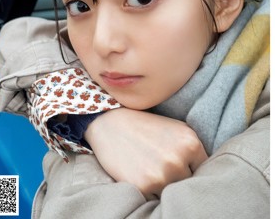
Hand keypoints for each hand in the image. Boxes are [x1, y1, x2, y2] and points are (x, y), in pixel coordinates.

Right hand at [84, 108, 207, 198]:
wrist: (111, 123)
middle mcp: (179, 158)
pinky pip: (156, 198)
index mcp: (190, 142)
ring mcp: (162, 174)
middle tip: (162, 165)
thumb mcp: (175, 129)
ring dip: (165, 186)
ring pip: (173, 192)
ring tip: (151, 168)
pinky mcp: (144, 185)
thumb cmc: (145, 127)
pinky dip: (151, 191)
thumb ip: (193, 149)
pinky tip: (142, 173)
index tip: (182, 166)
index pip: (204, 170)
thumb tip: (209, 174)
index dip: (192, 169)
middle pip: (189, 183)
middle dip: (179, 178)